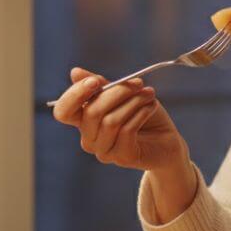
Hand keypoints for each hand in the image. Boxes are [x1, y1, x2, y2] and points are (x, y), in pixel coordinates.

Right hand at [52, 67, 187, 172]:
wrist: (167, 139)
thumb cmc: (143, 114)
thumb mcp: (123, 94)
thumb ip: (100, 85)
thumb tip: (75, 72)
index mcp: (84, 121)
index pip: (63, 111)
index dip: (75, 95)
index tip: (96, 81)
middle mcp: (89, 138)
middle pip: (91, 112)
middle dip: (117, 92)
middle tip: (138, 83)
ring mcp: (104, 151)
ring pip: (110, 121)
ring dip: (133, 102)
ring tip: (149, 94)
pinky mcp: (122, 158)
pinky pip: (127, 131)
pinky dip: (141, 113)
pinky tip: (151, 106)